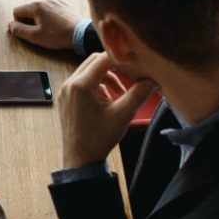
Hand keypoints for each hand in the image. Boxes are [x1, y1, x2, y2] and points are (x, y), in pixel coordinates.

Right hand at [8, 0, 85, 50]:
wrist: (81, 34)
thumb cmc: (60, 35)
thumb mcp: (35, 37)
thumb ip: (19, 30)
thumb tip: (10, 25)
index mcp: (36, 5)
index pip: (16, 11)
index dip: (19, 23)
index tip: (30, 31)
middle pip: (27, 9)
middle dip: (30, 20)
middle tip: (41, 31)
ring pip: (38, 8)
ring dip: (40, 17)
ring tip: (50, 28)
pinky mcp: (62, 2)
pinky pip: (49, 7)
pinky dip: (49, 15)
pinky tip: (56, 23)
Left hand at [58, 52, 157, 168]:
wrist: (80, 160)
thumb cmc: (99, 138)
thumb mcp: (123, 114)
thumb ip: (139, 93)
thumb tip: (154, 80)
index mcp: (81, 85)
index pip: (103, 59)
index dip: (121, 58)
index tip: (135, 63)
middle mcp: (69, 84)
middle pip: (93, 61)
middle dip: (113, 67)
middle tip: (129, 78)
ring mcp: (64, 91)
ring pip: (87, 72)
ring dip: (105, 77)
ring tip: (119, 95)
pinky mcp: (64, 99)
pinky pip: (81, 83)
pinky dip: (95, 86)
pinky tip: (106, 102)